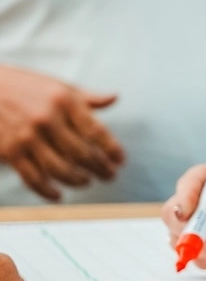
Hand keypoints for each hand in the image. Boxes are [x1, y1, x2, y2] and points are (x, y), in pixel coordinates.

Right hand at [0, 64, 121, 200]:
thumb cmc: (25, 87)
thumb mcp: (58, 86)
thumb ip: (87, 97)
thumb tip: (114, 98)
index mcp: (64, 102)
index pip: (96, 131)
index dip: (112, 149)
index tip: (120, 160)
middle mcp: (47, 119)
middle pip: (82, 154)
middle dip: (100, 168)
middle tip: (109, 175)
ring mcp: (27, 137)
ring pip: (60, 169)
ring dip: (78, 180)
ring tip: (87, 182)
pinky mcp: (10, 152)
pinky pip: (33, 178)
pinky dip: (47, 191)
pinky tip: (58, 194)